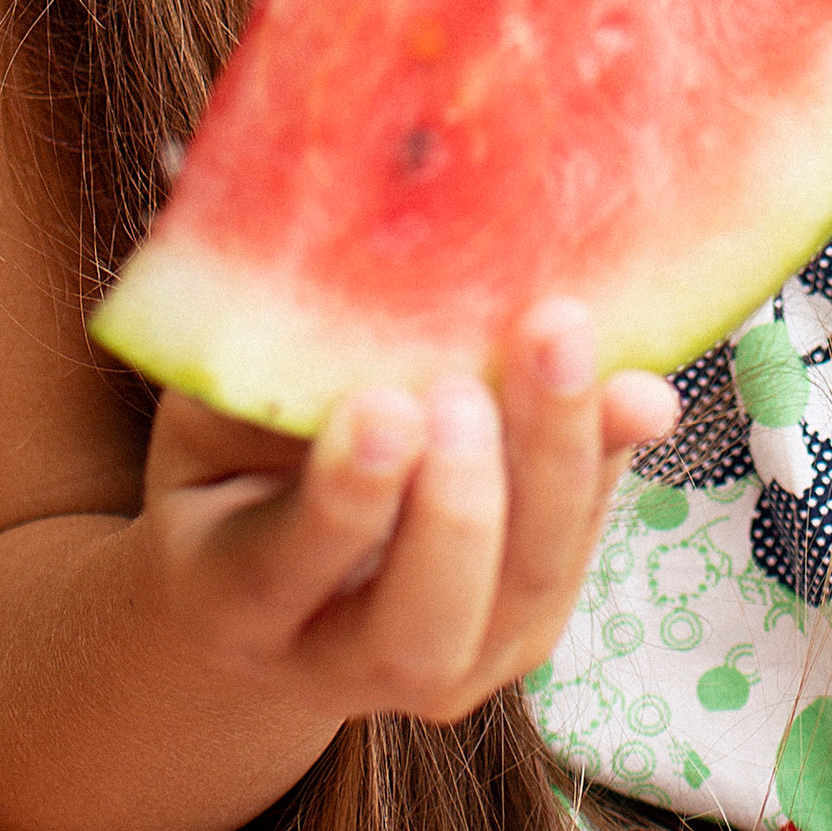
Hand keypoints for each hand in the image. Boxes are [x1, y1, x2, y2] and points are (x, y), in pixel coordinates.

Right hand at [137, 302, 677, 723]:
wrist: (276, 580)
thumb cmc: (232, 453)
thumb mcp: (216, 397)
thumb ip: (251, 331)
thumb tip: (211, 167)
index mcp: (231, 600)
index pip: (284, 569)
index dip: (341, 497)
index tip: (382, 405)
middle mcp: (335, 661)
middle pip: (418, 627)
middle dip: (460, 504)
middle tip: (469, 385)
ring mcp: (446, 664)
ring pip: (519, 598)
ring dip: (553, 467)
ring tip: (560, 341)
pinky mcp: (524, 630)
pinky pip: (578, 550)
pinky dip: (601, 457)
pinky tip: (620, 372)